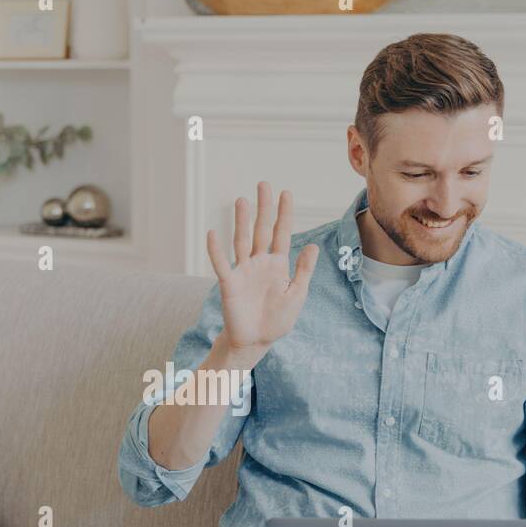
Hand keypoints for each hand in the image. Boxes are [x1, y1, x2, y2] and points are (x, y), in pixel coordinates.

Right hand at [206, 181, 319, 361]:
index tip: (286, 193)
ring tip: (242, 200)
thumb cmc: (276, 320)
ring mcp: (243, 271)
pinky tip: (212, 233)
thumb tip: (312, 245)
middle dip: (263, 208)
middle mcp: (259, 263)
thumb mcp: (296, 295)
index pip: (281, 234)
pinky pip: (222, 264)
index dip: (284, 214)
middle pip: (261, 230)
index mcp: (277, 265)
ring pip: (242, 241)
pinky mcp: (229, 283)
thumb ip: (303, 271)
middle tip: (264, 185)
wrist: (256, 341)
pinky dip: (216, 250)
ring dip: (241, 221)